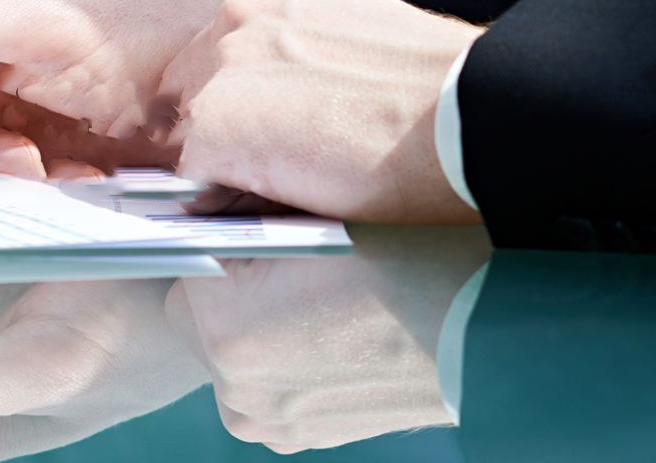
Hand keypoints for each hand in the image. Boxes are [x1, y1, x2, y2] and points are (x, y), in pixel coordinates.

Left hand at [159, 0, 483, 223]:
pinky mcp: (213, 129)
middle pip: (191, 89)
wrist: (459, 113)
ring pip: (190, 134)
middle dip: (221, 127)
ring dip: (223, 163)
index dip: (239, 101)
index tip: (268, 128)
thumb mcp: (356, 35)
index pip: (218, 54)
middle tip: (275, 162)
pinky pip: (195, 179)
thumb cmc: (435, 86)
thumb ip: (304, 51)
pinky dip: (226, 199)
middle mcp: (233, 21)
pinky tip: (280, 201)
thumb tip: (290, 94)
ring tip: (288, 183)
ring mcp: (216, 72)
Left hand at [177, 230, 490, 453]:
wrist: (473, 330)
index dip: (218, 246)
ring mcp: (267, 420)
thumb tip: (200, 218)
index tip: (252, 237)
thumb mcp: (301, 227)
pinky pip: (264, 390)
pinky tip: (328, 341)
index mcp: (220, 324)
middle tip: (287, 273)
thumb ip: (237, 228)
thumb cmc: (394, 263)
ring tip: (315, 308)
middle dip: (226, 295)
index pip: (182, 267)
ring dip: (251, 334)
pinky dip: (282, 367)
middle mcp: (233, 385)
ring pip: (228, 358)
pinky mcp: (297, 438)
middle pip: (197, 319)